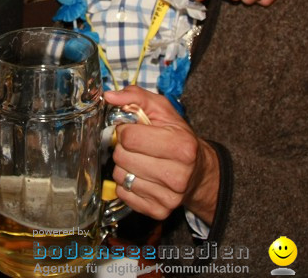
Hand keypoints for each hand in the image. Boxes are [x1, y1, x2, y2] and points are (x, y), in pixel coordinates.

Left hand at [104, 86, 218, 223]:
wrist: (198, 172)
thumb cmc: (178, 137)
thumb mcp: (163, 111)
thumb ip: (136, 97)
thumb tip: (109, 96)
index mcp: (181, 146)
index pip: (129, 137)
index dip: (125, 130)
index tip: (133, 130)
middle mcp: (178, 175)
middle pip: (122, 157)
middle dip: (123, 148)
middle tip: (136, 146)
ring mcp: (169, 197)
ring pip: (120, 177)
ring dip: (124, 166)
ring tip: (140, 161)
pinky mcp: (159, 211)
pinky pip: (123, 194)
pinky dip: (126, 184)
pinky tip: (141, 176)